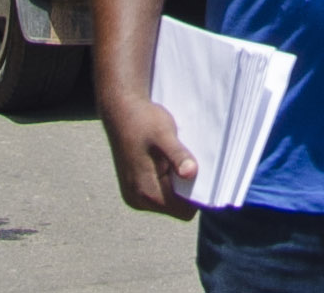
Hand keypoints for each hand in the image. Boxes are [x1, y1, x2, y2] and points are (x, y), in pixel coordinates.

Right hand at [97, 83, 199, 217]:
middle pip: (176, 208)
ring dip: (176, 184)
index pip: (183, 211)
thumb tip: (190, 173)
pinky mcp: (133, 190)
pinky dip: (166, 181)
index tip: (203, 174)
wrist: (120, 112)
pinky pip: (158, 193)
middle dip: (186, 189)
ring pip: (168, 202)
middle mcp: (138, 200)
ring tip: (175, 159)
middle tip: (189, 162)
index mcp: (146, 192)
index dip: (196, 195)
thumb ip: (177, 155)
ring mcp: (134, 197)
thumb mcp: (164, 134)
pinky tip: (166, 162)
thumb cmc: (143, 120)